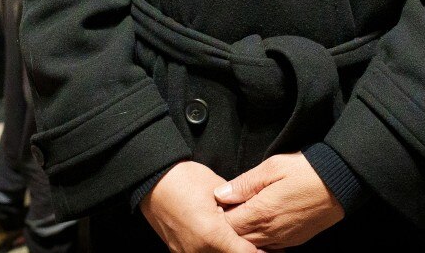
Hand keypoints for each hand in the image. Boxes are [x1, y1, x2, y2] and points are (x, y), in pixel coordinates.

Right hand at [140, 162, 257, 252]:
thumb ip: (237, 207)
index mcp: (212, 235)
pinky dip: (213, 251)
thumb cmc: (184, 178)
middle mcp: (197, 250)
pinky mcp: (177, 251)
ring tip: (240, 242)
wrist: (151, 178)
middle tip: (261, 247)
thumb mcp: (217, 188)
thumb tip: (252, 217)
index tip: (274, 249)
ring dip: (228, 251)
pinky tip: (221, 242)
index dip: (262, 252)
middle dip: (245, 252)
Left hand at [214, 153, 343, 249]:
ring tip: (239, 220)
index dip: (217, 216)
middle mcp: (270, 231)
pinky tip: (257, 228)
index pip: (227, 224)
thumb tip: (221, 194)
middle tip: (222, 214)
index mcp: (261, 212)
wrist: (340, 182)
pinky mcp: (294, 241)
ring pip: (252, 246)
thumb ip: (244, 183)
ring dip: (242, 236)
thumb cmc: (306, 170)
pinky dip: (258, 241)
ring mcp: (283, 239)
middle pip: (237, 239)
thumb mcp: (273, 167)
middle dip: (227, 229)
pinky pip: (269, 247)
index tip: (213, 206)